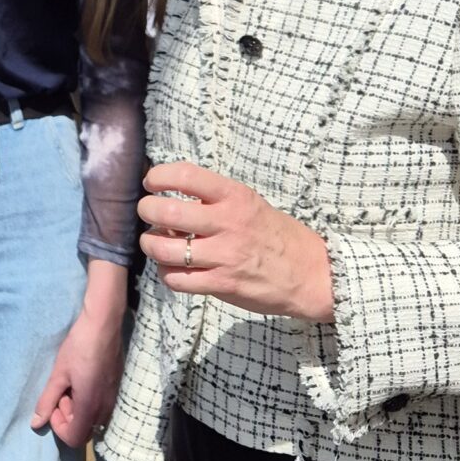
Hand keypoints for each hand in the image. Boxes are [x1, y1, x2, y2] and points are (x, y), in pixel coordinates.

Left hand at [31, 302, 124, 450]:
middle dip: (68, 418)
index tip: (54, 406)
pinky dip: (89, 401)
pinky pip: (101, 407)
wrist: (104, 325)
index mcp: (89, 406)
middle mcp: (105, 407)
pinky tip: (82, 379)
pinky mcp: (117, 388)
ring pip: (93, 419)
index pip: (75, 439)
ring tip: (71, 384)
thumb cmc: (78, 347)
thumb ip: (46, 401)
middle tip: (61, 394)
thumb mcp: (58, 374)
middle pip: (85, 431)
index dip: (59, 428)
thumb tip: (35, 424)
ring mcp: (114, 398)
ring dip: (78, 409)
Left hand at [138, 162, 334, 320]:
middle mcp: (228, 223)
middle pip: (166, 212)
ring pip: (164, 249)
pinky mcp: (222, 284)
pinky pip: (177, 279)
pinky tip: (174, 268)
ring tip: (155, 243)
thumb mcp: (252, 206)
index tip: (152, 182)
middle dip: (147, 211)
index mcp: (236, 197)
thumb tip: (172, 203)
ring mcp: (224, 255)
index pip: (186, 175)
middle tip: (148, 213)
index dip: (160, 176)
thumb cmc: (278, 236)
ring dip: (151, 244)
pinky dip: (167, 273)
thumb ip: (215, 203)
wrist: (312, 274)